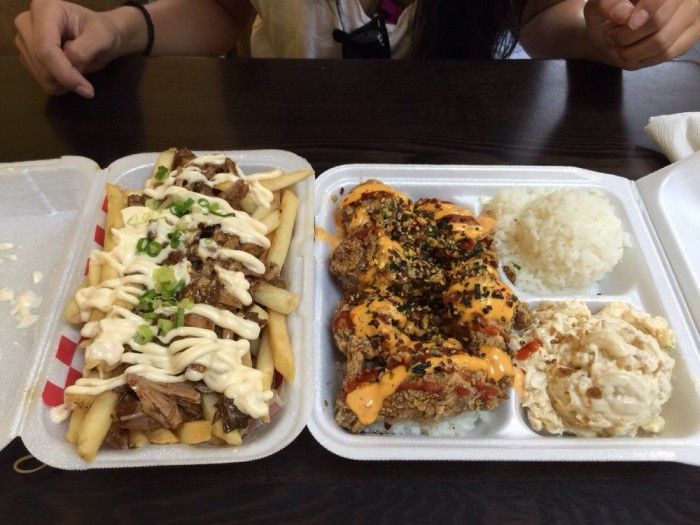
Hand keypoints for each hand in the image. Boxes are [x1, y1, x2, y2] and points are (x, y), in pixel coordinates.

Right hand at [14, 0, 126, 96]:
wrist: (98, 35)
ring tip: (79, 71)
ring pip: (40, 75)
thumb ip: (85, 50)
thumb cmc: (101, 32)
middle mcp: (27, 22)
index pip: (45, 47)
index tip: (86, 89)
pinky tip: (69, 73)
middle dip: (66, 79)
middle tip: (87, 84)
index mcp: (45, 9)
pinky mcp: (26, 55)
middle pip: (40, 63)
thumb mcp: (102, 36)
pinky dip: (59, 84)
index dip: (64, 72)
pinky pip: (41, 80)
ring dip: (63, 82)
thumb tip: (71, 67)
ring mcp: (24, 39)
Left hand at [584, 0, 699, 68]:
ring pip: (663, 42)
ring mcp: (692, 13)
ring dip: (633, 51)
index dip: (648, 11)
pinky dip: (645, 59)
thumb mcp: (598, 7)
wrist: (615, 29)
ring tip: (619, 46)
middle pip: (660, 21)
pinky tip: (633, 54)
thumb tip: (625, 12)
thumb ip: (607, 5)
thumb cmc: (609, 14)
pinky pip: (669, 53)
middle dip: (628, 36)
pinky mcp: (692, 33)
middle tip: (612, 37)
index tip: (630, 23)